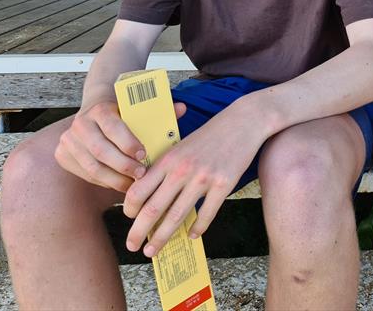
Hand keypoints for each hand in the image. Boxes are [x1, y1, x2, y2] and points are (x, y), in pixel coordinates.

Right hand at [55, 100, 184, 191]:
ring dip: (115, 179)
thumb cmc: (123, 112)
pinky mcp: (63, 155)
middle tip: (142, 174)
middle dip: (124, 166)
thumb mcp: (138, 107)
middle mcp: (80, 124)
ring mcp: (68, 141)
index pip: (113, 127)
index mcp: (99, 109)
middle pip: (101, 151)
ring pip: (92, 167)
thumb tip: (182, 108)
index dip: (128, 143)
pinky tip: (120, 185)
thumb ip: (159, 110)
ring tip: (133, 184)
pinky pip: (86, 174)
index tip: (144, 154)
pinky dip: (105, 182)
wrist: (94, 110)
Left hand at [123, 99, 263, 256]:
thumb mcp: (182, 145)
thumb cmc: (210, 135)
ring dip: (162, 237)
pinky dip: (197, 228)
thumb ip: (166, 167)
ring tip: (153, 250)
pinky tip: (191, 235)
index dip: (129, 209)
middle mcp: (182, 170)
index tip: (128, 219)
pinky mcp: (224, 184)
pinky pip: (206, 214)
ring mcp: (203, 178)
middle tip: (131, 246)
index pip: (139, 189)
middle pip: (153, 209)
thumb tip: (151, 194)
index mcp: (168, 158)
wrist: (244, 122)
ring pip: (176, 216)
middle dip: (138, 232)